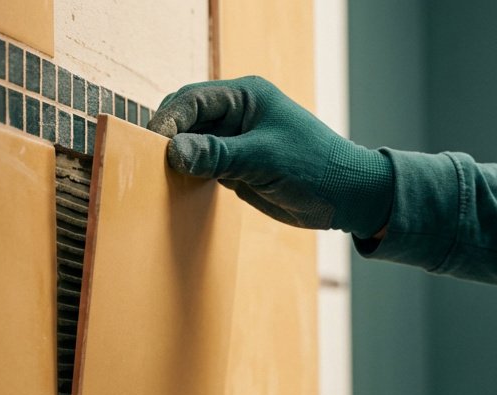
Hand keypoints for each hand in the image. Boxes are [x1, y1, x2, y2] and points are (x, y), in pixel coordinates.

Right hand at [148, 76, 393, 237]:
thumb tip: (174, 151)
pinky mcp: (235, 167)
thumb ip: (217, 154)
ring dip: (176, 159)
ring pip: (190, 144)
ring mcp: (234, 141)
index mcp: (245, 96)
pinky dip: (189, 176)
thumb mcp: (263, 159)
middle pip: (186, 119)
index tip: (153, 145)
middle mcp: (236, 114)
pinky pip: (202, 166)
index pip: (193, 99)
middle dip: (168, 138)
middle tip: (150, 163)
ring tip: (159, 178)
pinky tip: (178, 189)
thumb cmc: (314, 167)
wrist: (346, 197)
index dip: (169, 120)